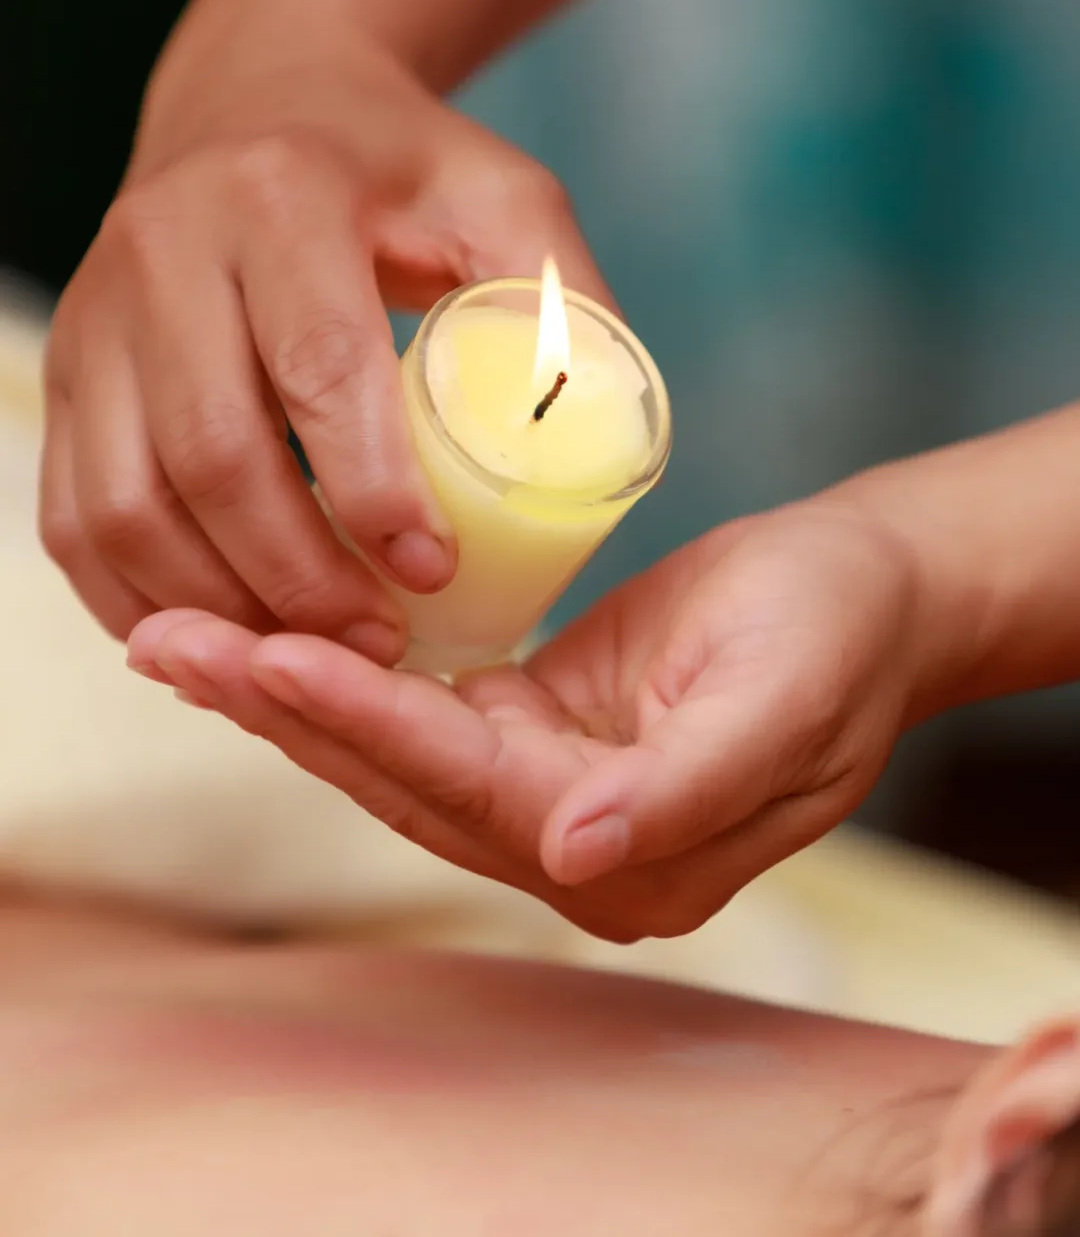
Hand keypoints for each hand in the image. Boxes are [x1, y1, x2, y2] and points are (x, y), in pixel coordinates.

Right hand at [40, 0, 608, 662]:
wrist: (260, 109)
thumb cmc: (394, 170)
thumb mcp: (500, 198)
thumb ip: (562, 302)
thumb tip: (604, 437)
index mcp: (279, 199)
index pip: (318, 369)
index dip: (376, 494)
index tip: (433, 573)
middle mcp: (161, 252)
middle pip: (211, 458)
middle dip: (300, 578)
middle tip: (380, 639)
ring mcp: (95, 320)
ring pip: (122, 506)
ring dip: (220, 604)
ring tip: (312, 649)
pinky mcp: (65, 377)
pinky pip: (71, 517)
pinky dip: (142, 596)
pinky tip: (224, 627)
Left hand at [128, 500, 926, 939]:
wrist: (868, 595)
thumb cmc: (838, 634)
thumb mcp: (783, 703)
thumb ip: (683, 793)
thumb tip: (575, 857)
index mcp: (635, 855)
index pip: (472, 792)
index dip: (368, 726)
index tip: (267, 657)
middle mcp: (572, 841)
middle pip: (402, 779)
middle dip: (284, 711)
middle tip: (167, 643)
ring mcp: (546, 789)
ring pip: (391, 748)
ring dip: (286, 696)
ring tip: (179, 641)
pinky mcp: (531, 727)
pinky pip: (414, 709)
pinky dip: (337, 676)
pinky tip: (262, 642)